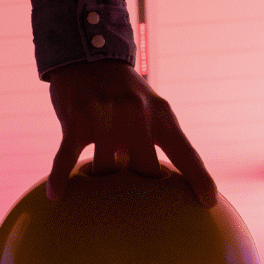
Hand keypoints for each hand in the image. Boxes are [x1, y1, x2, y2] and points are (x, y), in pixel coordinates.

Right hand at [46, 60, 216, 205]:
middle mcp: (137, 117)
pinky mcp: (76, 121)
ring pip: (107, 169)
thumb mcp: (147, 106)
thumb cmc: (121, 90)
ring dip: (101, 183)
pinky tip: (55, 195)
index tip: (208, 203)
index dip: (200, 179)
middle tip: (136, 206)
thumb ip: (153, 137)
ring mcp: (106, 119)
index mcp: (161, 115)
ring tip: (95, 193)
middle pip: (146, 171)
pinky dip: (61, 177)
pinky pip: (66, 158)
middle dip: (141, 190)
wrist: (88, 56)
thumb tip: (151, 180)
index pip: (186, 153)